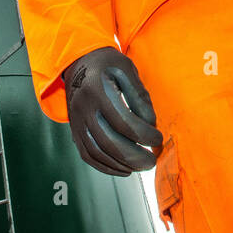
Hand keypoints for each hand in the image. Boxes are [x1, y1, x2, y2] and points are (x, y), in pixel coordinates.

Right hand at [62, 46, 163, 175]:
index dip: (144, 135)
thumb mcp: (127, 69)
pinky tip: (124, 169)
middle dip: (134, 156)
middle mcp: (83, 108)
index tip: (158, 138)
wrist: (79, 63)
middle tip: (152, 161)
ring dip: (121, 165)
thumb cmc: (108, 65)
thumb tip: (150, 124)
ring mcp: (76, 121)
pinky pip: (88, 155)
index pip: (123, 121)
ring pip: (97, 152)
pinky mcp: (74, 131)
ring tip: (140, 166)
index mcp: (98, 89)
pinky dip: (106, 167)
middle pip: (109, 142)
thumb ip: (140, 96)